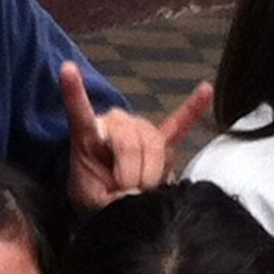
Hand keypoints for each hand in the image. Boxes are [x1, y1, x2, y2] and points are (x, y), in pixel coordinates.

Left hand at [64, 67, 207, 210]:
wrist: (108, 199)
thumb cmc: (95, 194)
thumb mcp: (90, 203)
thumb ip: (107, 201)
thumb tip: (134, 194)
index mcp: (89, 133)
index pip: (80, 111)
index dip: (74, 91)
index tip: (67, 70)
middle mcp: (116, 122)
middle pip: (132, 142)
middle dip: (133, 174)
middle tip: (128, 193)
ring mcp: (140, 128)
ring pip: (155, 144)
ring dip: (152, 173)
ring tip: (144, 188)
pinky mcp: (162, 140)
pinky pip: (179, 124)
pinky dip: (192, 108)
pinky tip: (205, 89)